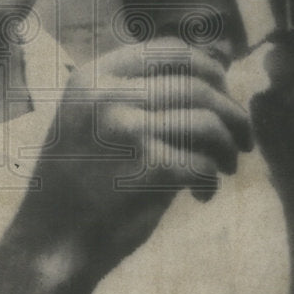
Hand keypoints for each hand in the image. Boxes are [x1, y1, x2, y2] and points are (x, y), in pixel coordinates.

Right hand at [19, 39, 252, 277]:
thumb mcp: (91, 118)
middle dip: (231, 111)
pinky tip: (202, 194)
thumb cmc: (79, 181)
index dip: (208, 69)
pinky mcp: (151, 168)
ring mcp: (129, 130)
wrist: (50, 242)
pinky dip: (213, 179)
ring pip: (208, 122)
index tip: (224, 92)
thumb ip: (138, 91)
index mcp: (93, 77)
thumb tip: (215, 69)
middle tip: (243, 137)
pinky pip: (205, 162)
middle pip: (197, 86)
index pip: (169, 51)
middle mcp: (108, 95)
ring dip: (230, 145)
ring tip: (227, 166)